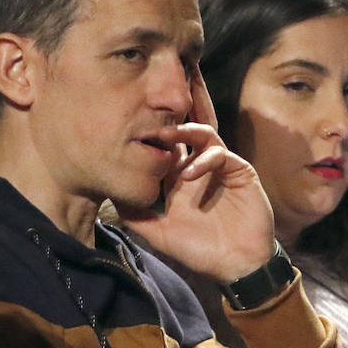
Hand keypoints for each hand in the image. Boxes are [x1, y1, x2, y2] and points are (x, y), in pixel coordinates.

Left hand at [117, 71, 272, 283]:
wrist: (236, 265)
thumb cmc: (200, 250)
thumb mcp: (158, 234)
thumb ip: (136, 217)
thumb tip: (108, 197)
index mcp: (178, 176)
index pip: (164, 143)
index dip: (151, 128)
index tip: (129, 112)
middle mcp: (197, 165)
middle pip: (186, 126)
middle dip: (177, 104)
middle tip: (164, 81)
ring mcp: (219, 166)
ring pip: (204, 132)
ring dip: (184, 129)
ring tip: (165, 134)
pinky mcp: (239, 170)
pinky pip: (220, 154)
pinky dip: (204, 160)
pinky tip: (190, 173)